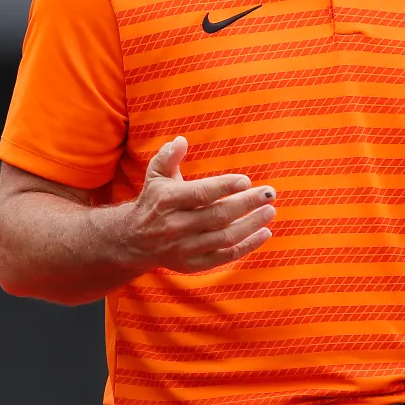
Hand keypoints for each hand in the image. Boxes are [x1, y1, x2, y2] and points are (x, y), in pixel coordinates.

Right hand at [113, 136, 275, 274]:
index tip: (246, 180)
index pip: (200, 194)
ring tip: (270, 211)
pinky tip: (264, 233)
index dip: (224, 187)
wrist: (134, 240)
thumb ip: (168, 157)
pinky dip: (248, 246)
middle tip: (269, 193)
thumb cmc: (154, 201)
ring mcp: (184, 247)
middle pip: (218, 216)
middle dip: (247, 204)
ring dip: (251, 225)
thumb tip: (181, 141)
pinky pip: (225, 256)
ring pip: (225, 238)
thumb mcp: (155, 176)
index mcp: (167, 201)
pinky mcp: (193, 263)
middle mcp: (175, 226)